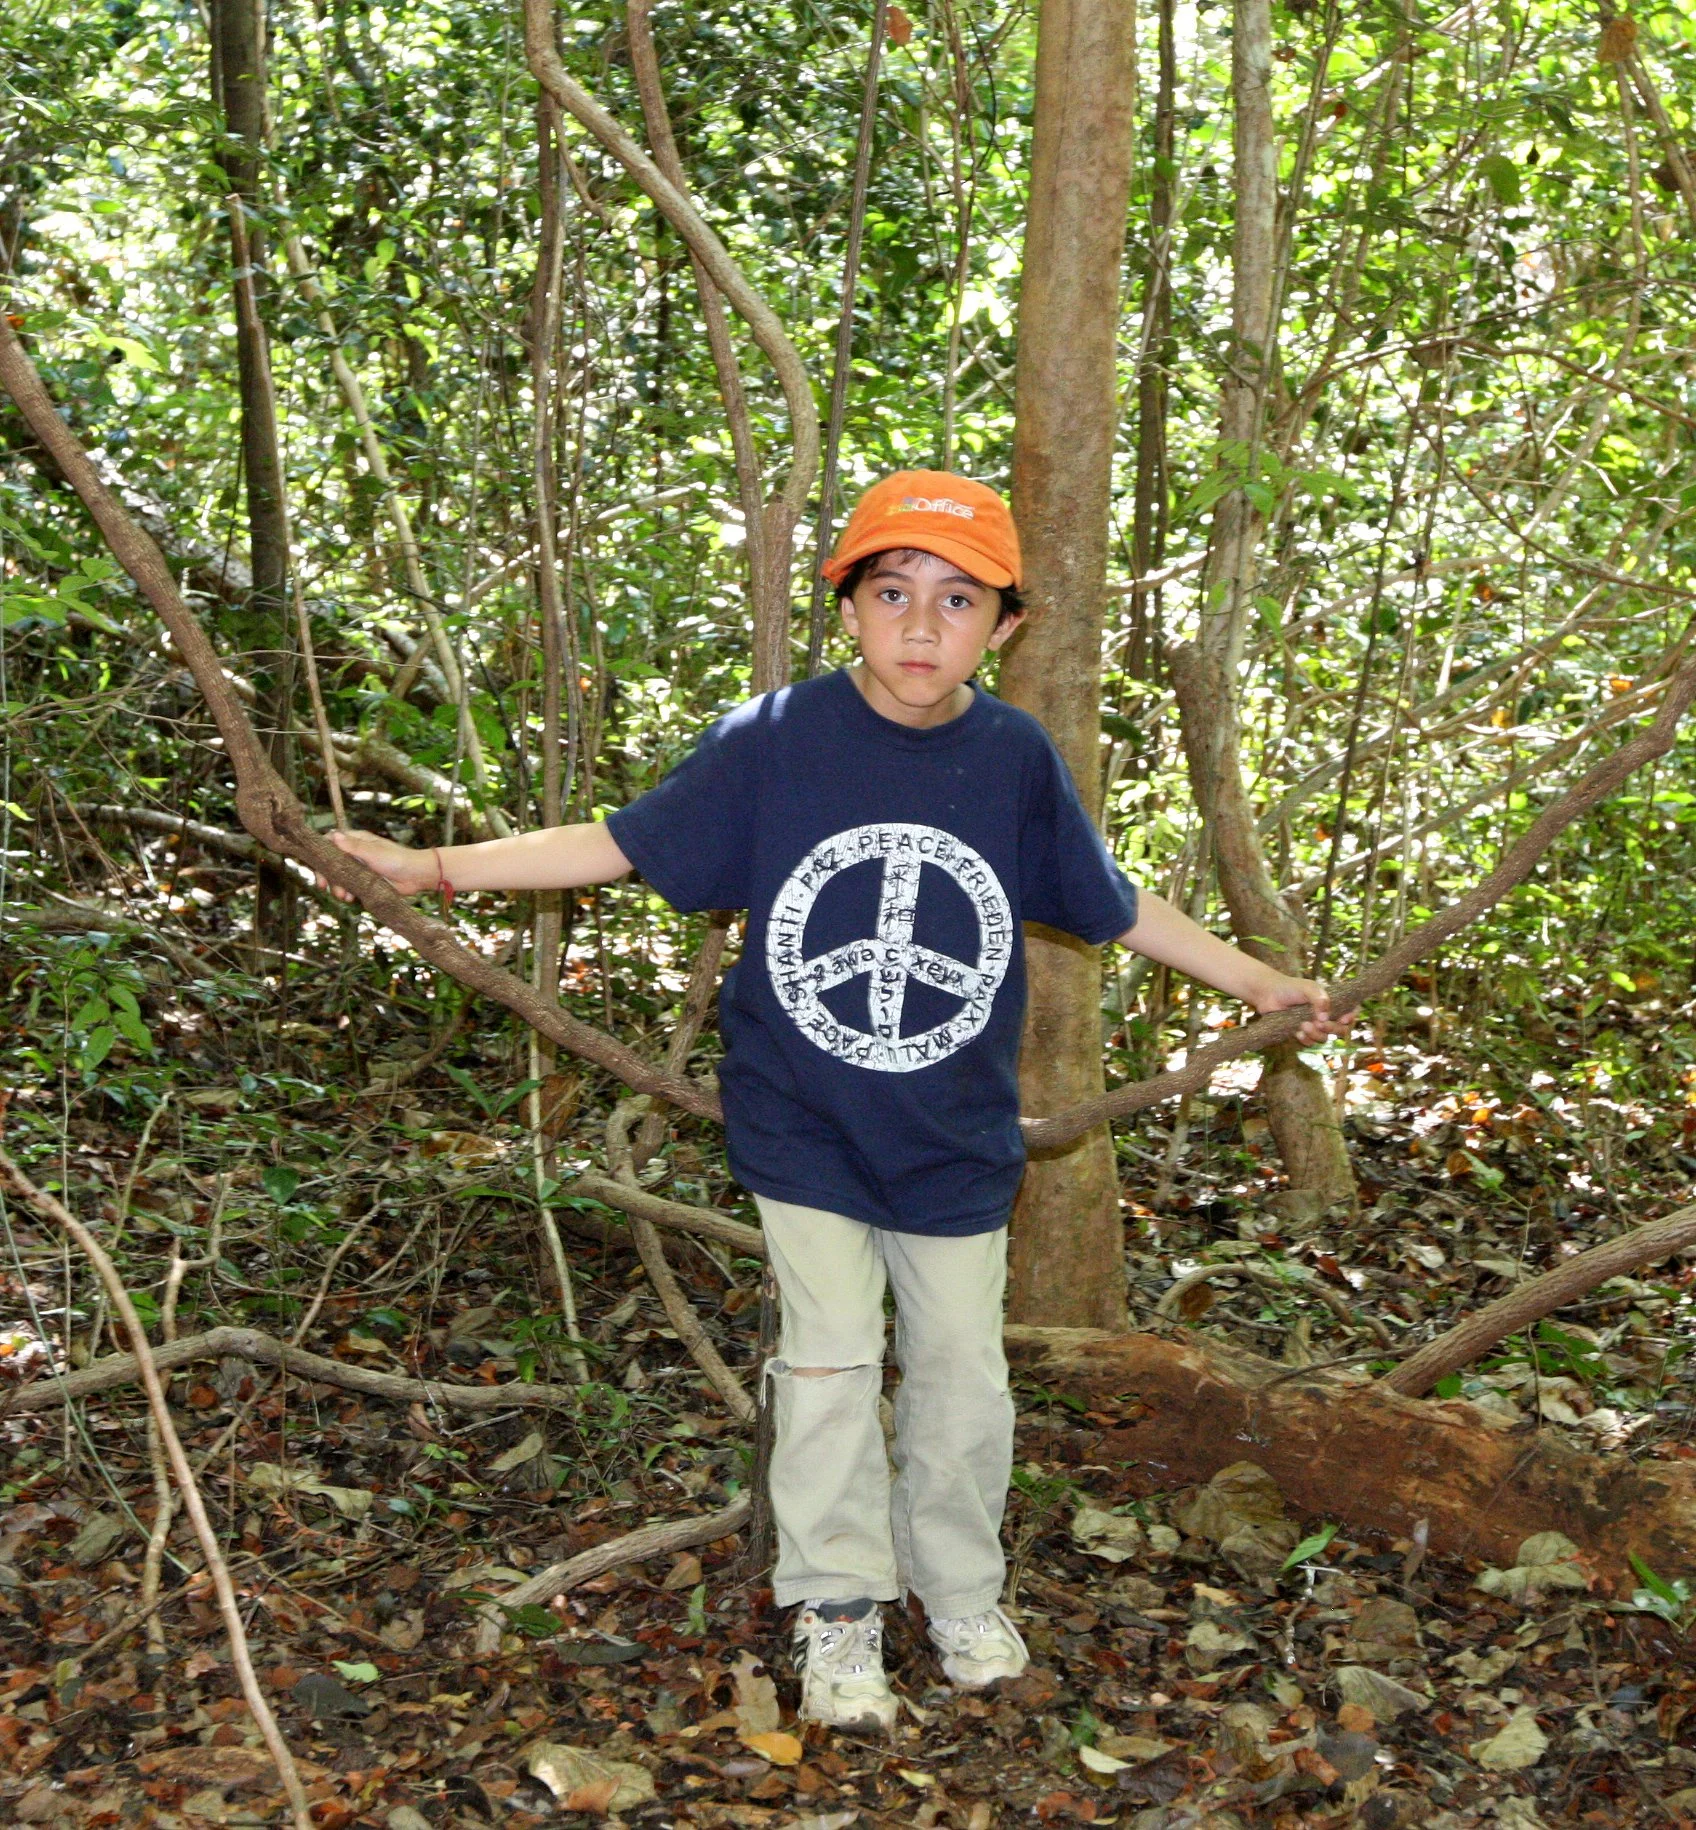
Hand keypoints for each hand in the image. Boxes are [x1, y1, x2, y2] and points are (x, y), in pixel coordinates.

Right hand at [316, 828, 438, 901]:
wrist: (416, 876)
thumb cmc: (398, 859)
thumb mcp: (374, 853)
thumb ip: (354, 846)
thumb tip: (333, 835)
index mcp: (357, 840)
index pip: (331, 841)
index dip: (321, 852)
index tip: (317, 865)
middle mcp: (355, 852)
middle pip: (331, 862)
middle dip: (326, 875)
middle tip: (323, 886)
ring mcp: (360, 867)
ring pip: (339, 876)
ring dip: (337, 886)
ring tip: (343, 896)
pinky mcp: (365, 881)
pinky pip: (350, 886)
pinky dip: (347, 892)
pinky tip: (350, 898)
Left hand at [1249, 971, 1355, 1044]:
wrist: (1268, 994)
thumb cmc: (1290, 988)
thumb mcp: (1308, 988)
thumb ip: (1319, 999)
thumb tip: (1325, 1017)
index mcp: (1331, 1003)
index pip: (1351, 1012)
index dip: (1351, 1017)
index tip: (1343, 1019)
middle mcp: (1325, 1015)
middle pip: (1340, 1030)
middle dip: (1332, 1029)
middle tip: (1319, 1023)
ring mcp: (1314, 1025)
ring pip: (1324, 1038)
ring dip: (1315, 1034)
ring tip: (1303, 1025)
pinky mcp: (1301, 1033)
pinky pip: (1310, 1043)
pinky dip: (1305, 1039)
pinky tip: (1296, 1031)